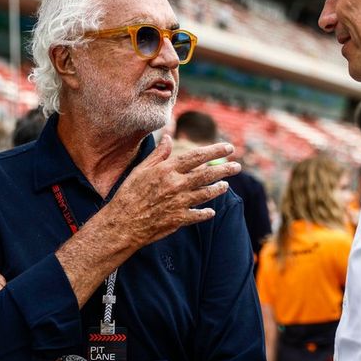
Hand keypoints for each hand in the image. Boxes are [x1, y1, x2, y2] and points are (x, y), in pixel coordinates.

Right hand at [100, 137, 240, 248]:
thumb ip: (158, 153)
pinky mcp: (179, 219)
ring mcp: (179, 203)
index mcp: (167, 170)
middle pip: (207, 174)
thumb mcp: (141, 169)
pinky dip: (206, 213)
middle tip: (237, 167)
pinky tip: (211, 211)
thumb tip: (169, 136)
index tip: (229, 148)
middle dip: (225, 170)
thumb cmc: (129, 194)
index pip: (196, 156)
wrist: (122, 223)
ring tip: (225, 185)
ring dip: (218, 189)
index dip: (215, 151)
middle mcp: (176, 185)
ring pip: (206, 194)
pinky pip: (198, 215)